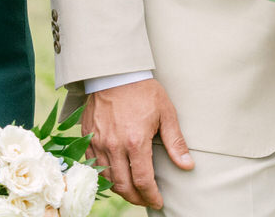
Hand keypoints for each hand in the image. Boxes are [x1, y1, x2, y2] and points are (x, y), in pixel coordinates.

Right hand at [83, 78, 192, 207]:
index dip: (151, 196)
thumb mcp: (166, 113)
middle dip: (136, 198)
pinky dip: (104, 177)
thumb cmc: (143, 91)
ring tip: (133, 191)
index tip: (158, 201)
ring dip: (120, 190)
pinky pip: (93, 166)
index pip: (143, 181)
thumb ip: (175, 142)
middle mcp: (114, 146)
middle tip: (146, 200)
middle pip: (123, 186)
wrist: (115, 73)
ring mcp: (98, 143)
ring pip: (107, 179)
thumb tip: (187, 165)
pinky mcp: (87, 138)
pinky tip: (115, 177)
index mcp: (135, 141)